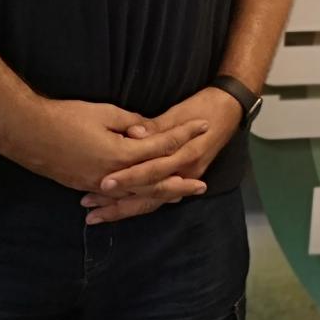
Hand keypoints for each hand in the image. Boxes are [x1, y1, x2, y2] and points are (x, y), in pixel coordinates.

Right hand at [0, 97, 209, 193]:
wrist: (27, 132)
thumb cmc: (66, 117)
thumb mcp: (106, 113)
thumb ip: (132, 124)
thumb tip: (150, 132)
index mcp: (121, 154)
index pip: (162, 145)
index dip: (185, 134)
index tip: (204, 125)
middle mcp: (112, 175)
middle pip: (155, 181)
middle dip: (180, 183)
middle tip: (202, 186)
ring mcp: (97, 184)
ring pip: (136, 195)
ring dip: (159, 196)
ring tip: (179, 196)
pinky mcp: (84, 185)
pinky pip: (115, 198)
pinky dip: (132, 201)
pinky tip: (141, 200)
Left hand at [82, 86, 244, 223]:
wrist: (230, 107)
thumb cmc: (204, 105)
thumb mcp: (179, 112)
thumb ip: (155, 126)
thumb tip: (133, 133)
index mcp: (186, 154)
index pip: (153, 171)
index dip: (128, 177)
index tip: (102, 182)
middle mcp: (187, 171)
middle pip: (149, 194)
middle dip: (118, 202)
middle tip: (89, 204)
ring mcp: (186, 177)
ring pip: (152, 202)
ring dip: (123, 209)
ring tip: (95, 214)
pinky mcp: (183, 177)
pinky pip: (158, 199)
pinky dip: (136, 205)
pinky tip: (117, 210)